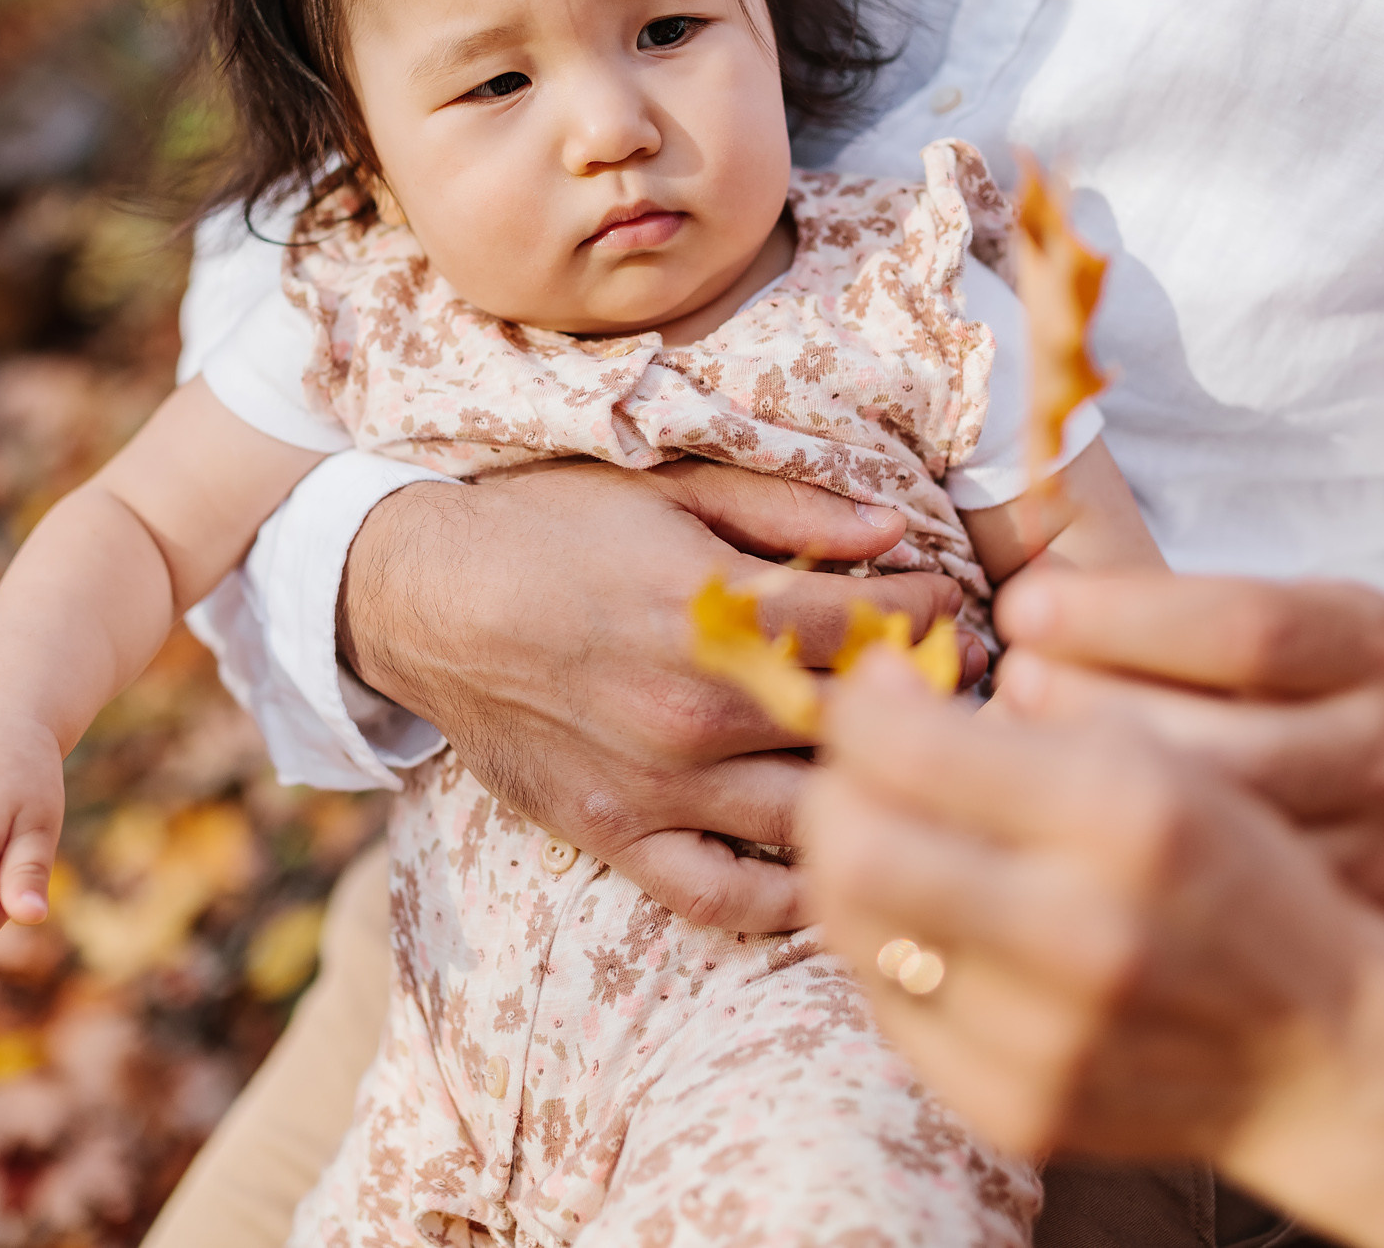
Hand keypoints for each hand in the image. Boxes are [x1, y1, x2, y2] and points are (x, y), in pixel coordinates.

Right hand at [340, 458, 974, 931]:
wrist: (424, 598)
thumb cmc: (548, 527)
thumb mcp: (668, 486)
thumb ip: (786, 509)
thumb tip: (894, 526)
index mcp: (711, 610)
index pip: (870, 626)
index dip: (930, 611)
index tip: (953, 602)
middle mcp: (694, 709)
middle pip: (860, 725)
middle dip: (926, 701)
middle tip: (959, 685)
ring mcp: (659, 785)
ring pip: (814, 815)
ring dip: (877, 790)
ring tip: (911, 762)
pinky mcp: (618, 836)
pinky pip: (726, 896)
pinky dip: (789, 896)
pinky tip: (830, 860)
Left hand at [802, 648, 1383, 1163]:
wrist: (1322, 1049)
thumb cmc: (1234, 875)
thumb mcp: (1164, 759)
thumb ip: (1031, 718)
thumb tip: (888, 690)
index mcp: (1127, 817)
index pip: (912, 749)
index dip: (864, 708)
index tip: (876, 688)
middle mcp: (1083, 932)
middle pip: (855, 848)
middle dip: (833, 789)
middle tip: (857, 766)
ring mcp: (1046, 1036)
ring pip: (855, 932)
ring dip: (848, 865)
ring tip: (885, 831)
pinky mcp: (1018, 1107)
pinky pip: (890, 1010)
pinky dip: (888, 948)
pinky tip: (927, 915)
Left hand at [992, 573, 1383, 917]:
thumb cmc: (1301, 687)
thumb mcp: (1276, 616)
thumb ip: (1168, 615)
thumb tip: (1022, 616)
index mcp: (1372, 646)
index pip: (1249, 629)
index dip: (1121, 617)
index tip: (1021, 610)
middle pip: (1221, 747)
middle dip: (1086, 716)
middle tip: (1006, 691)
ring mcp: (1382, 852)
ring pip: (1215, 843)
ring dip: (1088, 802)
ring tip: (1009, 768)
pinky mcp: (1346, 928)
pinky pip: (1219, 917)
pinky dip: (1126, 875)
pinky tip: (1049, 845)